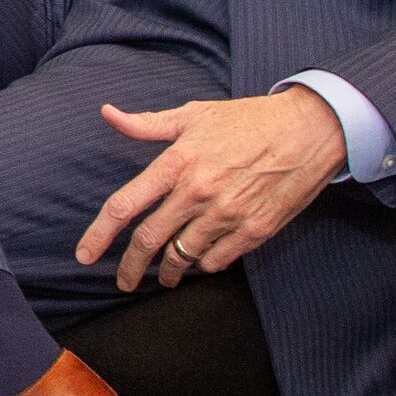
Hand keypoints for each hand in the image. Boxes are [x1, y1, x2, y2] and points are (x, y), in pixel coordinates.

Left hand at [74, 88, 348, 290]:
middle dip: (130, 267)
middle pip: (149, 241)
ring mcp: (228, 214)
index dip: (99, 234)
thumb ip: (147, 124)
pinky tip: (200, 260)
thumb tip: (107, 114)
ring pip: (182, 256)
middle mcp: (198, 192)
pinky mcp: (255, 230)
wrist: (310, 130)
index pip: (126, 205)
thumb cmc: (248, 120)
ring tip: (165, 275)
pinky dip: (204, 264)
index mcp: (177, 162)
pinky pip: (216, 260)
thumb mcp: (194, 115)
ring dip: (169, 270)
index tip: (84, 256)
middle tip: (123, 281)